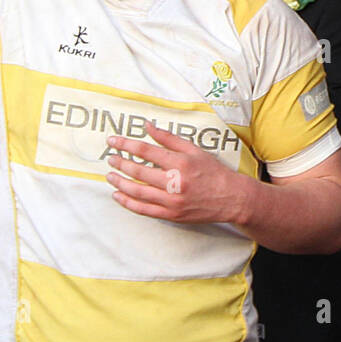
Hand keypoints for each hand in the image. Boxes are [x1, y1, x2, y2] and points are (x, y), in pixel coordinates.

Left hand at [105, 122, 245, 222]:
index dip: (126, 144)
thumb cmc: (212, 171)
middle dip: (120, 163)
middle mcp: (174, 182)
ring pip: (137, 192)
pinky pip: (143, 209)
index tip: (113, 141)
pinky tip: (118, 195)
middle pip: (138, 171)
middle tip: (110, 158)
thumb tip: (148, 126)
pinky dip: (128, 202)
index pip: (146, 151)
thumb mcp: (194, 149)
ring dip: (120, 183)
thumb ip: (168, 138)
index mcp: (180, 163)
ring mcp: (171, 201)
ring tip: (110, 175)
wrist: (230, 198)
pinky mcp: (170, 215)